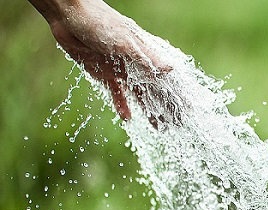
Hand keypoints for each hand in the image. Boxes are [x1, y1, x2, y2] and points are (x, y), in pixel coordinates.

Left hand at [37, 0, 172, 123]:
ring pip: (139, 94)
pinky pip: (116, 93)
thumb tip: (170, 69)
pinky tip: (127, 118)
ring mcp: (120, 69)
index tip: (188, 110)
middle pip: (155, 90)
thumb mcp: (125, 41)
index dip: (177, 94)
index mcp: (145, 54)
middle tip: (177, 125)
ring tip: (159, 127)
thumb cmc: (100, 21)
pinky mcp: (104, 73)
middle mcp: (136, 64)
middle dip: (166, 107)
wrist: (69, 14)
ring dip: (148, 110)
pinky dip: (122, 105)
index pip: (166, 79)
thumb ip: (147, 58)